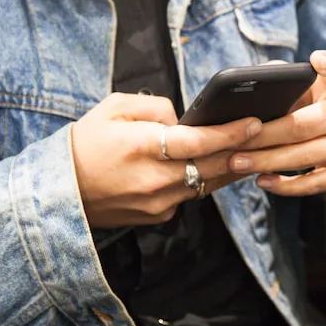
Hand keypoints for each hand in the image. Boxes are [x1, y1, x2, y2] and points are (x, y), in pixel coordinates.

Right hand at [71, 93, 260, 227]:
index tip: (255, 122)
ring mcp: (157, 203)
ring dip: (229, 167)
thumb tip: (186, 119)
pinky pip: (189, 195)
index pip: (198, 141)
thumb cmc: (85, 142)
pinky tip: (214, 167)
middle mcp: (153, 179)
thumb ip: (156, 108)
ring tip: (251, 149)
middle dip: (242, 150)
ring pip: (207, 184)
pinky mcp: (157, 217)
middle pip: (212, 166)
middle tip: (266, 134)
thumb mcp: (113, 108)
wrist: (58, 192)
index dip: (230, 133)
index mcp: (141, 146)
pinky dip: (201, 181)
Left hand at [227, 51, 325, 195]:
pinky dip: (286, 185)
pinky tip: (261, 180)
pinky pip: (314, 183)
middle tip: (235, 141)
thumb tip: (250, 85)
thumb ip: (283, 78)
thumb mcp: (304, 83)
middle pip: (304, 124)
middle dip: (265, 135)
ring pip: (306, 156)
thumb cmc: (311, 100)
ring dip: (268, 161)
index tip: (316, 59)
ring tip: (237, 163)